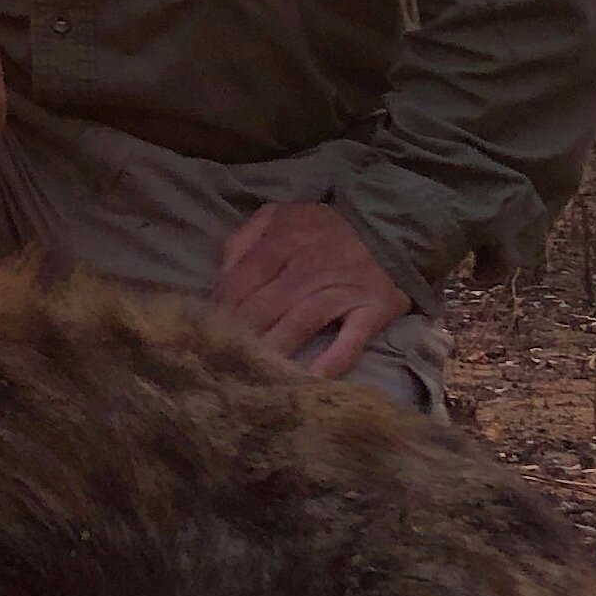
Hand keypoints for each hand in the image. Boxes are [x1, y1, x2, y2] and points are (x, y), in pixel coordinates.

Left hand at [213, 201, 414, 378]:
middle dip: (243, 332)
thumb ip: (245, 238)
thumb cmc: (323, 229)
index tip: (207, 330)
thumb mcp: (280, 216)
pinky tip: (313, 379)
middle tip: (224, 357)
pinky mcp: (373, 309)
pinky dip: (334, 360)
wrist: (389, 227)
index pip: (244, 278)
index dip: (223, 306)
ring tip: (255, 371)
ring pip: (301, 322)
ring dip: (277, 348)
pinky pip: (352, 339)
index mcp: (285, 240)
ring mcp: (343, 289)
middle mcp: (311, 266)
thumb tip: (221, 276)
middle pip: (267, 304)